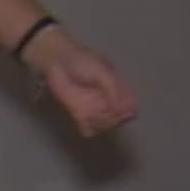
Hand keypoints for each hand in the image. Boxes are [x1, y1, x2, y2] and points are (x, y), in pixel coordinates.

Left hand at [22, 26, 136, 138]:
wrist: (58, 61)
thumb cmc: (83, 61)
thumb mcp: (102, 71)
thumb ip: (113, 89)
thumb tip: (119, 108)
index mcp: (119, 89)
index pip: (131, 108)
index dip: (128, 111)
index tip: (120, 106)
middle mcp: (108, 102)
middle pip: (118, 120)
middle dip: (113, 117)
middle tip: (103, 106)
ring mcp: (94, 109)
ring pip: (104, 126)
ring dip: (101, 122)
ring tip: (93, 110)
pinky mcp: (79, 115)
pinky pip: (88, 129)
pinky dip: (89, 127)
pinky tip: (84, 117)